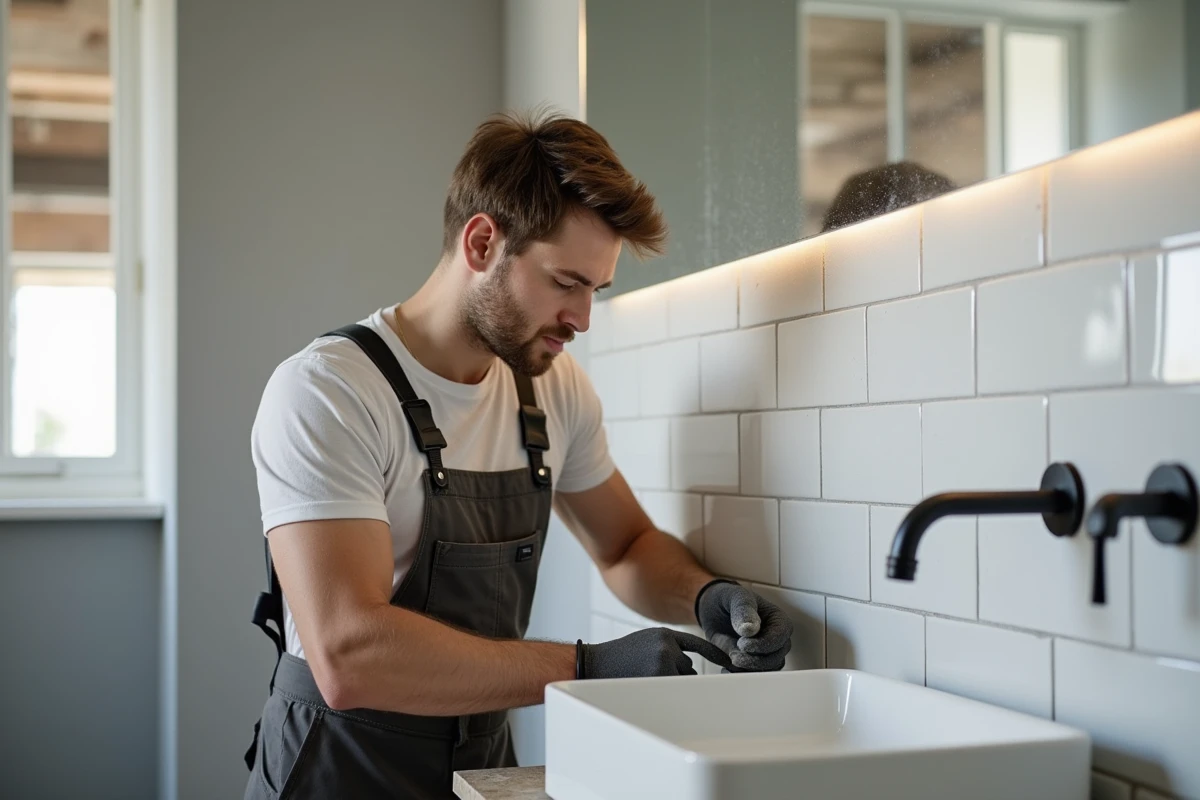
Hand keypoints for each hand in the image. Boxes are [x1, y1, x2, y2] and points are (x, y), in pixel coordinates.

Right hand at [579, 627, 732, 678]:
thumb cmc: (620, 655)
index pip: (697, 644)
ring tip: (643, 675)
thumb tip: (689, 665)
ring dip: (667, 681)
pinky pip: (671, 688)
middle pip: (687, 666)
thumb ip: (668, 646)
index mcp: (664, 634)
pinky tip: (644, 682)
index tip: (730, 663)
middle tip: (649, 671)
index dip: (715, 654)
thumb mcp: (646, 640)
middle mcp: (667, 645)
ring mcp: (663, 662)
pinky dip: (663, 689)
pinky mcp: (657, 678)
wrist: (596, 663)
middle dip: (674, 672)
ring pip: (679, 679)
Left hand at [695, 580, 792, 671]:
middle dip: (755, 661)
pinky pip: (752, 676)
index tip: (743, 643)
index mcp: (778, 620)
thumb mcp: (735, 596)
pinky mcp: (752, 663)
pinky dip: (739, 676)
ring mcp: (765, 653)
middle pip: (776, 658)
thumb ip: (743, 610)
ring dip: (748, 670)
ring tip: (730, 659)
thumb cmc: (729, 599)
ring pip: (766, 671)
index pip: (781, 638)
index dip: (764, 644)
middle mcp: (776, 639)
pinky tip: (726, 669)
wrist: (714, 610)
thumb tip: (750, 629)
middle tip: (734, 655)